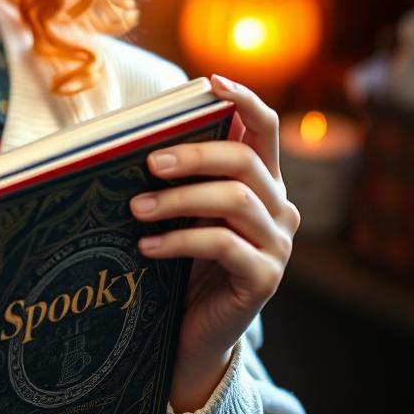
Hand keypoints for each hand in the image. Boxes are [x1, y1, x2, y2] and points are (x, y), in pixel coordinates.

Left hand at [128, 73, 300, 412]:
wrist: (192, 332)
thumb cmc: (181, 260)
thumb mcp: (182, 210)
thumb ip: (178, 175)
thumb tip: (134, 136)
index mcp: (262, 181)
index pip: (265, 128)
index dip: (243, 99)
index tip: (210, 81)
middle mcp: (279, 207)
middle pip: (244, 160)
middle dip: (193, 155)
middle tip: (148, 164)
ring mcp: (277, 244)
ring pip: (233, 199)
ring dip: (178, 199)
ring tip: (136, 209)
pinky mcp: (265, 278)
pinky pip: (223, 245)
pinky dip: (179, 240)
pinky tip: (147, 247)